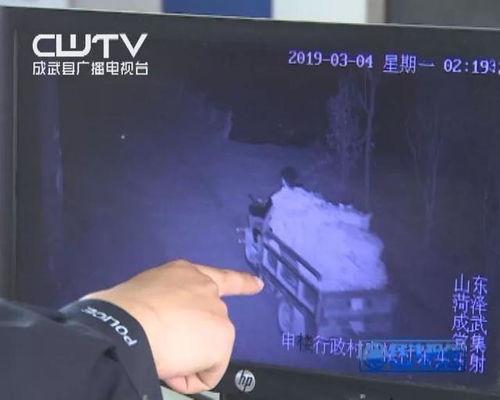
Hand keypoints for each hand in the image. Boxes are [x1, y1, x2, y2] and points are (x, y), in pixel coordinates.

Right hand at [84, 259, 263, 393]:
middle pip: (211, 321)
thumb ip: (165, 302)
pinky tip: (171, 368)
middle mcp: (206, 287)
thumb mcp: (146, 293)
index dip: (242, 282)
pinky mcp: (222, 336)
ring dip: (189, 358)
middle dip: (195, 338)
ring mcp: (217, 311)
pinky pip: (209, 372)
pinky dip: (191, 378)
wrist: (126, 324)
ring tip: (161, 354)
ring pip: (208, 349)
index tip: (259, 284)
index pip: (220, 277)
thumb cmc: (120, 311)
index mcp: (185, 273)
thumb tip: (161, 326)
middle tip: (165, 346)